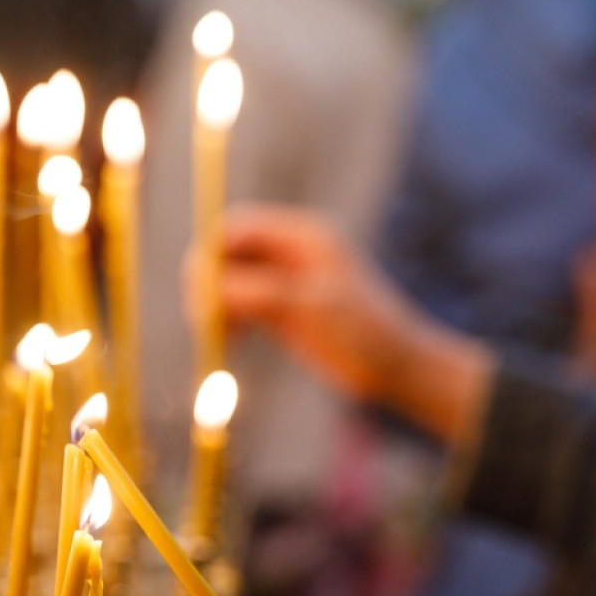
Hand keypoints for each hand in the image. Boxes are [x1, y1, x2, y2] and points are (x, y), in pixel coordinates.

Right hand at [189, 203, 493, 443]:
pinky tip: (232, 343)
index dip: (212, 255)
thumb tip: (204, 284)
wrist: (395, 367)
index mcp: (303, 236)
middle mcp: (291, 252)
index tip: (200, 292)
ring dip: (216, 305)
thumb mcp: (308, 308)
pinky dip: (229, 320)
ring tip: (223, 338)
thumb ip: (257, 292)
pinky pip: (240, 306)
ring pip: (230, 281)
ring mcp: (285, 281)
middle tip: (205, 321)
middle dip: (211, 283)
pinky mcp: (282, 311)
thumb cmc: (362, 331)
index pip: (238, 228)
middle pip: (229, 253)